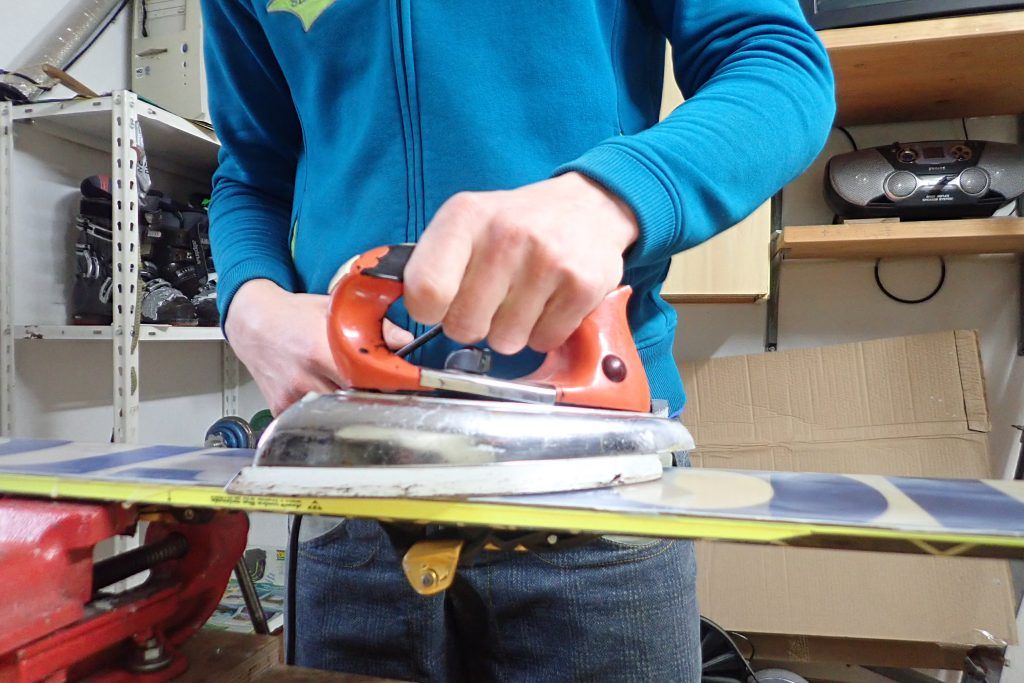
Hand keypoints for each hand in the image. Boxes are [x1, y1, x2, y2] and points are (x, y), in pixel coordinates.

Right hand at [226, 279, 412, 414]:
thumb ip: (373, 325)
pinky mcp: (281, 408)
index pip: (364, 377)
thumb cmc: (292, 316)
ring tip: (354, 390)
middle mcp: (305, 376)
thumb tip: (404, 341)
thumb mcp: (335, 310)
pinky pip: (313, 418)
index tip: (404, 385)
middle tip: (383, 389)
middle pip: (352, 400)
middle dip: (372, 396)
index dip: (386, 383)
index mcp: (319, 350)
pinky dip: (327, 411)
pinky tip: (328, 396)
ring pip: (335, 413)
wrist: (253, 324)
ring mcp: (292, 396)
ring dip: (351, 406)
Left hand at [404, 172, 637, 354]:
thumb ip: (432, 264)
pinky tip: (548, 301)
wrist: (588, 206)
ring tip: (523, 296)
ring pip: (505, 341)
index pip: (425, 291)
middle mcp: (506, 236)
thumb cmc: (516, 223)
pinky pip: (543, 341)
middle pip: (464, 326)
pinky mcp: (581, 285)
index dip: (430, 310)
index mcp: (465, 217)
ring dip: (510, 330)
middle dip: (473, 324)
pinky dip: (543, 332)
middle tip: (490, 300)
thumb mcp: (465, 224)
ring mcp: (547, 261)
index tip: (441, 304)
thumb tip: (405, 310)